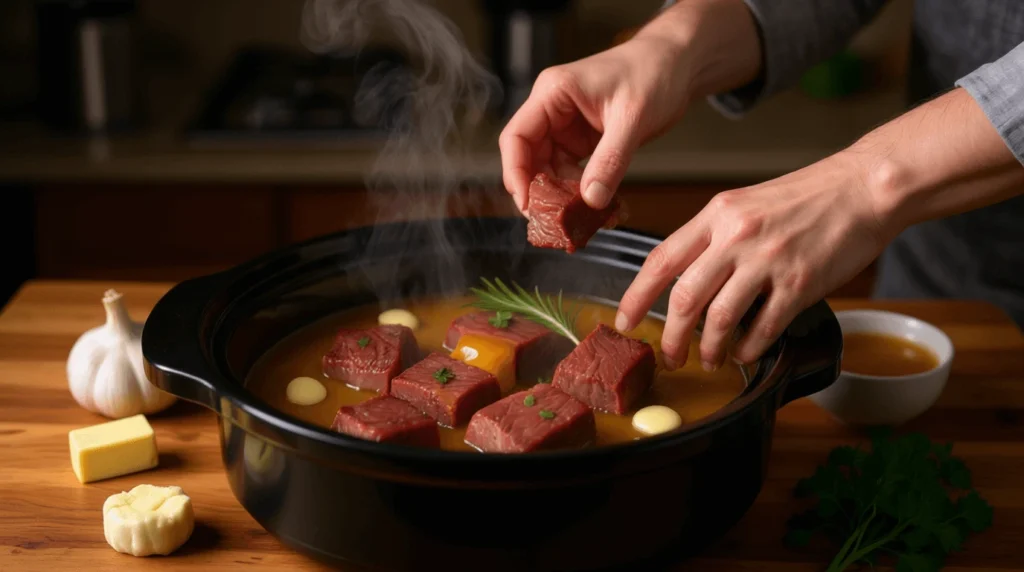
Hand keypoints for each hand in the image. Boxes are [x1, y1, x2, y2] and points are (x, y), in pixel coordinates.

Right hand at [499, 35, 691, 212]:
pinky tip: (597, 207)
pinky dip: (581, 191)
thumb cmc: (654, 71)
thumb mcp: (632, 118)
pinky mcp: (584, 139)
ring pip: (550, 170)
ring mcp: (567, 126)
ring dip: (562, 196)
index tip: (528, 203)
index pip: (517, 137)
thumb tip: (591, 200)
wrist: (678, 63)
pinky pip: (572, 172)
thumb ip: (610, 160)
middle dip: (540, 191)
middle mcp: (554, 109)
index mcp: (553, 93)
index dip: (516, 173)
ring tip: (580, 219)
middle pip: (529, 158)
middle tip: (554, 221)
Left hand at [616, 152, 890, 369]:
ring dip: (708, 348)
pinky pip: (763, 327)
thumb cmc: (808, 196)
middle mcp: (735, 236)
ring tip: (708, 360)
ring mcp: (767, 260)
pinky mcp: (799, 283)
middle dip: (671, 336)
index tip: (625, 320)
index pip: (662, 259)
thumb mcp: (746, 204)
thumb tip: (688, 277)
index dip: (637, 295)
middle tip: (669, 355)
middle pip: (685, 297)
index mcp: (717, 215)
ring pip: (719, 318)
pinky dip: (749, 347)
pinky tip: (746, 354)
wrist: (864, 186)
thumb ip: (715, 237)